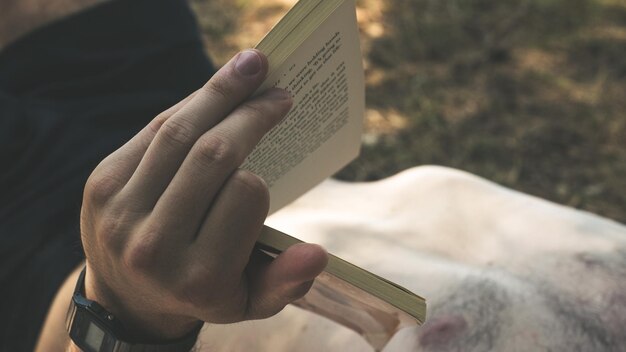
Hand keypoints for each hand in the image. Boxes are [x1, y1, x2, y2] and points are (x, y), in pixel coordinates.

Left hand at [80, 49, 328, 341]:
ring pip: (179, 132)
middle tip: (279, 90)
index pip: (246, 195)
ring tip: (252, 66)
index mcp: (199, 278)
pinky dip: (190, 105)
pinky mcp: (102, 185)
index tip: (272, 162)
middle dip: (251, 113)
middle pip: (212, 155)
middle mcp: (154, 247)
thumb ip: (285, 282)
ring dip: (221, 92)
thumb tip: (317, 255)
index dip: (261, 177)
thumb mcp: (251, 301)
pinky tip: (215, 92)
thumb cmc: (205, 291)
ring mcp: (121, 212)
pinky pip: (155, 130)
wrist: (129, 297)